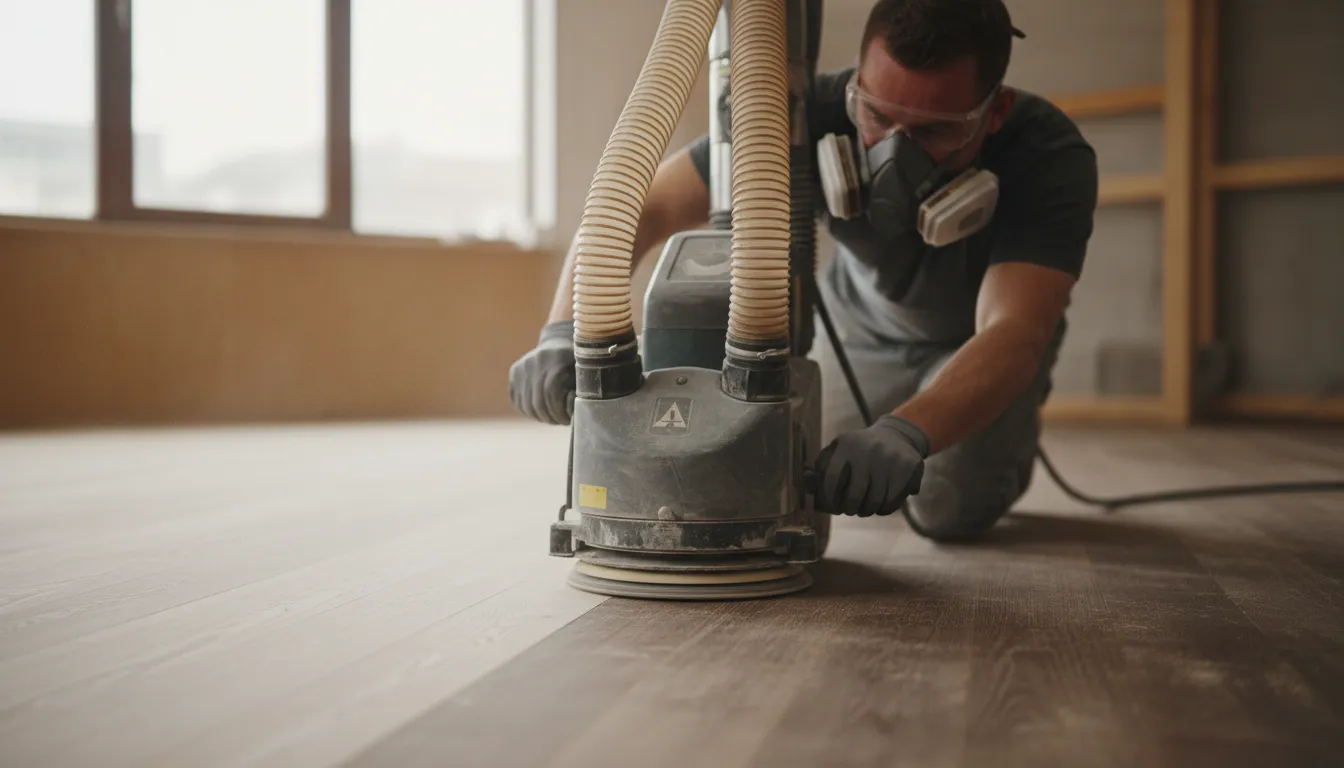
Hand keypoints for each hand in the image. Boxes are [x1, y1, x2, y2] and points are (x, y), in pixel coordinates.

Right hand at [508, 321, 575, 424]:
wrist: (558, 344)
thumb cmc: (578, 362)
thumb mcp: (586, 371)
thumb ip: (584, 389)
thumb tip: (581, 412)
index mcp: (556, 358)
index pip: (551, 392)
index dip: (560, 411)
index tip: (569, 419)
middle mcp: (535, 361)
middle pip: (538, 402)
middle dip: (552, 417)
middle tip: (562, 421)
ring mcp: (522, 367)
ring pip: (527, 405)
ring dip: (541, 417)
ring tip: (553, 417)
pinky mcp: (514, 373)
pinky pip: (519, 402)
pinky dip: (531, 412)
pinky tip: (542, 411)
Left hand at [815, 415, 929, 516]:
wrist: (898, 435)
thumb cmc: (861, 449)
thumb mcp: (840, 449)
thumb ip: (823, 466)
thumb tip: (807, 485)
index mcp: (847, 445)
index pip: (832, 479)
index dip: (829, 499)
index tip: (832, 507)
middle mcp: (869, 451)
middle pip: (854, 497)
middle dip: (849, 508)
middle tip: (850, 509)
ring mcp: (890, 459)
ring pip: (874, 503)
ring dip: (867, 511)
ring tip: (864, 507)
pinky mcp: (907, 468)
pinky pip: (892, 502)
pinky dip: (883, 509)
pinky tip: (880, 503)